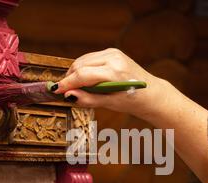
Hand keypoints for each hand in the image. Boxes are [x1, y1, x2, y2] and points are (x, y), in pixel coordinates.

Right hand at [53, 48, 168, 118]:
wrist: (151, 93)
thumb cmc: (132, 100)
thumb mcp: (110, 104)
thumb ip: (88, 99)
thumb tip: (68, 96)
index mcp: (114, 72)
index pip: (83, 75)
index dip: (67, 83)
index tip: (56, 91)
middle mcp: (113, 58)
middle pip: (80, 65)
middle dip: (70, 78)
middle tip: (65, 91)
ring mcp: (113, 52)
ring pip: (83, 60)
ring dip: (75, 72)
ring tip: (75, 87)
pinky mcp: (112, 51)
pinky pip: (90, 58)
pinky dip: (83, 68)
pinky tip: (84, 79)